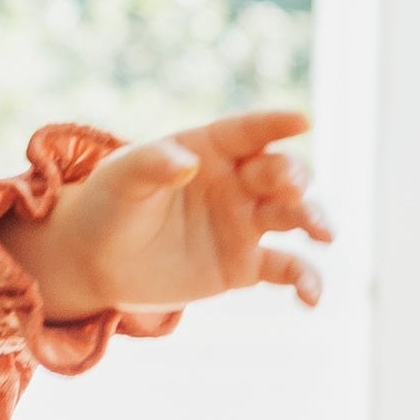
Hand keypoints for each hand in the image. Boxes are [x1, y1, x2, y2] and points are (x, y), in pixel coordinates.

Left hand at [1, 109, 330, 321]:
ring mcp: (246, 223)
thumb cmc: (109, 205)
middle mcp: (239, 181)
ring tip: (322, 233)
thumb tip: (188, 164)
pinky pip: (285, 269)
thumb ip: (152, 165)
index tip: (300, 121)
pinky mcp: (246, 266)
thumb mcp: (121, 179)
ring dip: (312, 219)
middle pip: (279, 172)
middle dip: (292, 177)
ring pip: (292, 216)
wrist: (97, 261)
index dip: (275, 124)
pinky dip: (305, 281)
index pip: (249, 132)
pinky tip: (311, 299)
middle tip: (291, 187)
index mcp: (211, 148)